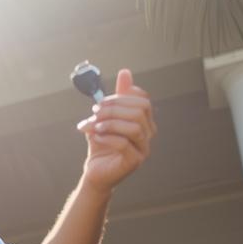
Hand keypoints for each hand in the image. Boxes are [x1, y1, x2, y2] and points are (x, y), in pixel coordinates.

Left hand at [78, 68, 154, 192]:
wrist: (95, 171)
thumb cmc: (102, 144)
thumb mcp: (105, 117)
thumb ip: (116, 97)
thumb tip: (126, 72)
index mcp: (144, 121)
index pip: (143, 100)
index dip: (122, 96)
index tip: (102, 101)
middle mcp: (148, 133)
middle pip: (139, 110)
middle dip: (114, 108)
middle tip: (95, 112)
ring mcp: (144, 148)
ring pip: (134, 126)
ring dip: (110, 122)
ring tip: (95, 126)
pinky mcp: (135, 161)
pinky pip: (124, 143)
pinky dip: (107, 137)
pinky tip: (95, 137)